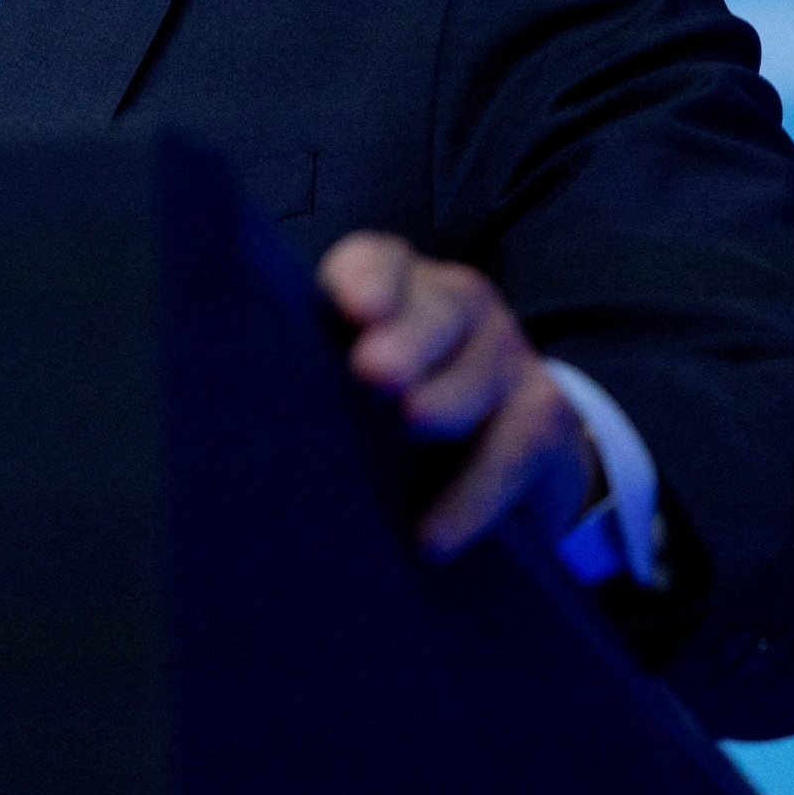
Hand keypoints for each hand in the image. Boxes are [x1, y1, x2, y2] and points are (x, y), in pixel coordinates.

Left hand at [317, 231, 601, 558]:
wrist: (504, 451)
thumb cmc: (386, 407)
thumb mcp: (347, 385)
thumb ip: (313, 378)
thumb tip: (249, 420)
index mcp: (396, 285)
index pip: (378, 262)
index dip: (367, 280)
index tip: (355, 312)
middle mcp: (457, 305)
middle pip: (440, 308)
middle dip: (408, 338)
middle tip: (374, 371)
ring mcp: (508, 352)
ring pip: (482, 370)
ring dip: (447, 398)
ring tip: (412, 422)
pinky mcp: (544, 412)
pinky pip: (514, 448)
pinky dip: (472, 494)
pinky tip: (432, 532)